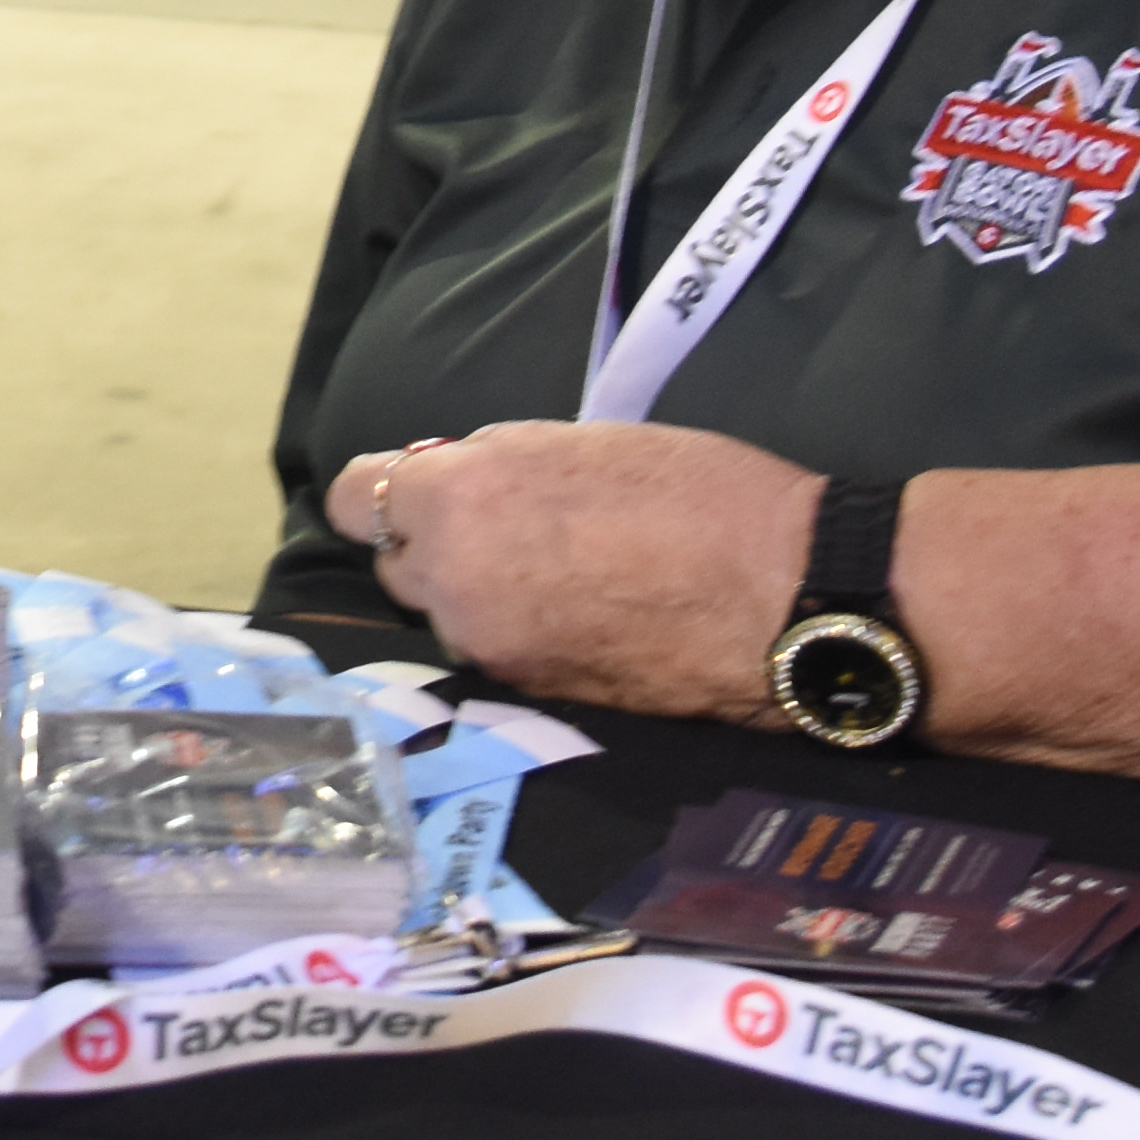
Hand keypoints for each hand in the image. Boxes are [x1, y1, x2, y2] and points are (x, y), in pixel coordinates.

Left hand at [344, 417, 823, 723]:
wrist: (784, 596)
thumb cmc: (700, 494)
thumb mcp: (581, 441)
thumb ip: (496, 463)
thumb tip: (454, 479)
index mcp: (460, 500)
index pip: (355, 500)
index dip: (387, 492)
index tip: (420, 490)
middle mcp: (456, 584)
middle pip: (399, 566)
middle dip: (435, 547)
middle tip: (507, 529)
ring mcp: (493, 650)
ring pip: (450, 617)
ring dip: (479, 597)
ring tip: (564, 575)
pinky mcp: (534, 697)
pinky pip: (499, 657)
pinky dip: (522, 637)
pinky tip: (586, 617)